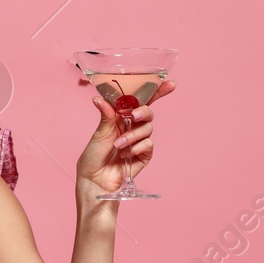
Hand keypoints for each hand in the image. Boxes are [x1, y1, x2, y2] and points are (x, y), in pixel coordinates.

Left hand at [76, 79, 174, 196]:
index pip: (141, 101)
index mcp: (121, 117)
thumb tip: (99, 98)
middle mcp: (132, 127)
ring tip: (119, 145)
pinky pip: (148, 145)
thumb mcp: (100, 132)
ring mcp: (139, 141)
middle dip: (143, 112)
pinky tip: (127, 154)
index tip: (170, 83)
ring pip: (148, 129)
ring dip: (133, 135)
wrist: (95, 179)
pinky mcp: (144, 155)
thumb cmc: (94, 156)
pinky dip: (137, 147)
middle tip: (132, 116)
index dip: (157, 91)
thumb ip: (106, 115)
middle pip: (148, 112)